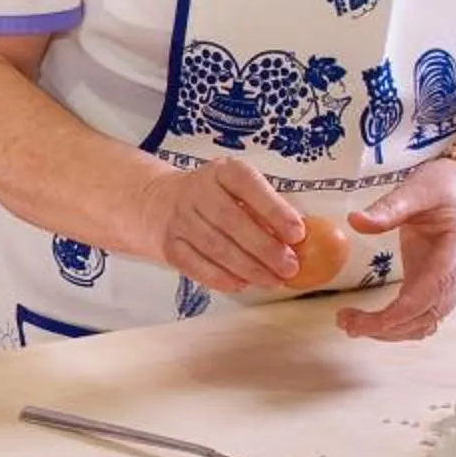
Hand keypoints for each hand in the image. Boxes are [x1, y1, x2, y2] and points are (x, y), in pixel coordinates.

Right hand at [139, 158, 304, 291]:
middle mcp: (197, 191)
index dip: (274, 210)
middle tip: (289, 267)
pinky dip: (221, 278)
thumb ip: (265, 207)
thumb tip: (299, 238)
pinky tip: (242, 284)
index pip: (249, 185)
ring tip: (273, 281)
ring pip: (216, 247)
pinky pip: (196, 265)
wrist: (156, 202)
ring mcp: (179, 219)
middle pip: (231, 221)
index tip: (298, 233)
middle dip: (264, 248)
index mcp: (222, 171)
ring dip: (248, 268)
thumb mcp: (236, 188)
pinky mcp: (168, 245)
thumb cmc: (212, 197)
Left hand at [335, 155, 455, 341]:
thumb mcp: (416, 189)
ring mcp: (453, 285)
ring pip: (425, 323)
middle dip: (387, 326)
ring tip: (351, 324)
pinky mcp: (439, 288)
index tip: (368, 322)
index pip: (432, 291)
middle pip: (427, 316)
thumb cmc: (444, 187)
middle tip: (345, 322)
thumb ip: (388, 208)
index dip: (401, 312)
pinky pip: (422, 316)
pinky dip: (397, 325)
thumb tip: (356, 221)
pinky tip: (370, 322)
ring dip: (390, 331)